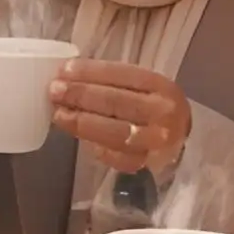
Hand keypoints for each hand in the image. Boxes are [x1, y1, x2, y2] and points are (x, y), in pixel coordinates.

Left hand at [48, 57, 190, 180]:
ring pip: (113, 131)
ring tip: (59, 113)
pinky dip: (92, 144)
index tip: (64, 69)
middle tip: (54, 91)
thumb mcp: (143, 86)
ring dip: (81, 121)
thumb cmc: (153, 106)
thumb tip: (69, 75)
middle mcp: (162, 114)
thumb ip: (112, 80)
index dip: (91, 72)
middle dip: (80, 95)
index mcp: (162, 87)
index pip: (123, 75)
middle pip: (116, 102)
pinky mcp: (143, 164)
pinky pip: (113, 155)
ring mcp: (154, 142)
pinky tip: (76, 133)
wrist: (179, 139)